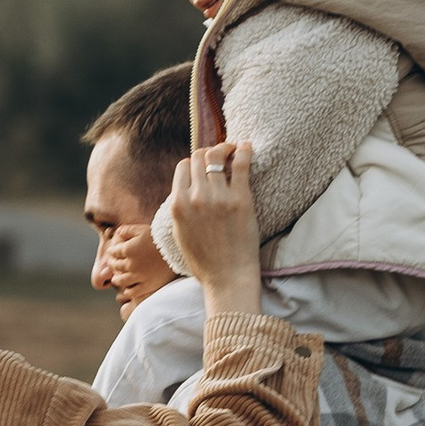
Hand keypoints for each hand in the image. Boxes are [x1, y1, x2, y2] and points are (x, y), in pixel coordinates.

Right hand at [163, 139, 262, 320]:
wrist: (227, 278)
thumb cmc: (205, 262)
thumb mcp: (180, 234)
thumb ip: (181, 209)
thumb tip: (185, 190)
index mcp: (177, 205)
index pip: (183, 167)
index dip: (194, 163)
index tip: (204, 166)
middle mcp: (195, 197)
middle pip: (199, 157)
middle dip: (209, 153)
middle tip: (221, 156)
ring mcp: (218, 197)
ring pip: (216, 155)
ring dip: (225, 147)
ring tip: (233, 150)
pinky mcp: (240, 199)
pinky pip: (241, 163)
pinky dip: (244, 150)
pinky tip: (247, 147)